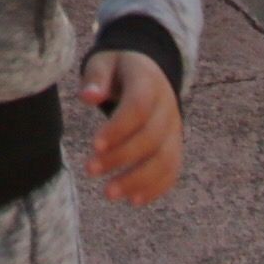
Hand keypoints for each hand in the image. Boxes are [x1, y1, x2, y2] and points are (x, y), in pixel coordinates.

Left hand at [79, 51, 183, 205]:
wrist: (149, 70)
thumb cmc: (119, 69)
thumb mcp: (105, 62)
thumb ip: (96, 77)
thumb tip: (88, 96)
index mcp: (148, 82)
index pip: (138, 107)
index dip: (118, 128)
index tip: (94, 145)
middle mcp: (167, 107)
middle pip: (151, 138)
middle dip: (121, 158)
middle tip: (90, 170)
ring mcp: (175, 128)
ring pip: (166, 159)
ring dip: (139, 180)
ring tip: (109, 193)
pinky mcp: (175, 146)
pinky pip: (172, 170)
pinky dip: (156, 188)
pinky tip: (133, 200)